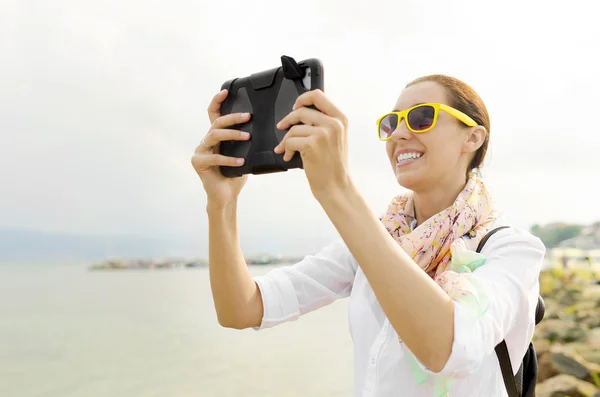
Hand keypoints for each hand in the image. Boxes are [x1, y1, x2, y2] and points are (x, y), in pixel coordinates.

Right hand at [191, 89, 251, 206]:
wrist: (227, 196)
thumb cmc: (235, 175)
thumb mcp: (244, 154)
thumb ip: (247, 142)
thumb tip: (266, 129)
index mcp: (216, 136)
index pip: (213, 114)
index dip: (217, 101)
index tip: (226, 91)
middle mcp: (206, 141)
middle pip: (217, 123)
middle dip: (232, 117)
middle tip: (248, 116)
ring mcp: (200, 150)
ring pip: (214, 135)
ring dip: (232, 134)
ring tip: (247, 137)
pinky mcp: (199, 162)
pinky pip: (215, 157)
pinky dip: (229, 159)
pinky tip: (241, 161)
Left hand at [274, 89, 349, 198]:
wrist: (335, 185)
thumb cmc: (333, 164)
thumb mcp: (336, 137)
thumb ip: (324, 122)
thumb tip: (301, 111)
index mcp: (340, 118)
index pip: (318, 95)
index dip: (302, 98)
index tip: (295, 107)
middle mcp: (333, 123)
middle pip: (301, 110)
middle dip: (288, 120)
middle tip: (282, 127)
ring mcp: (323, 134)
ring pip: (294, 128)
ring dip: (285, 139)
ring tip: (286, 148)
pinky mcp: (312, 145)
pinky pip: (290, 141)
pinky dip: (286, 149)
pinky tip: (288, 156)